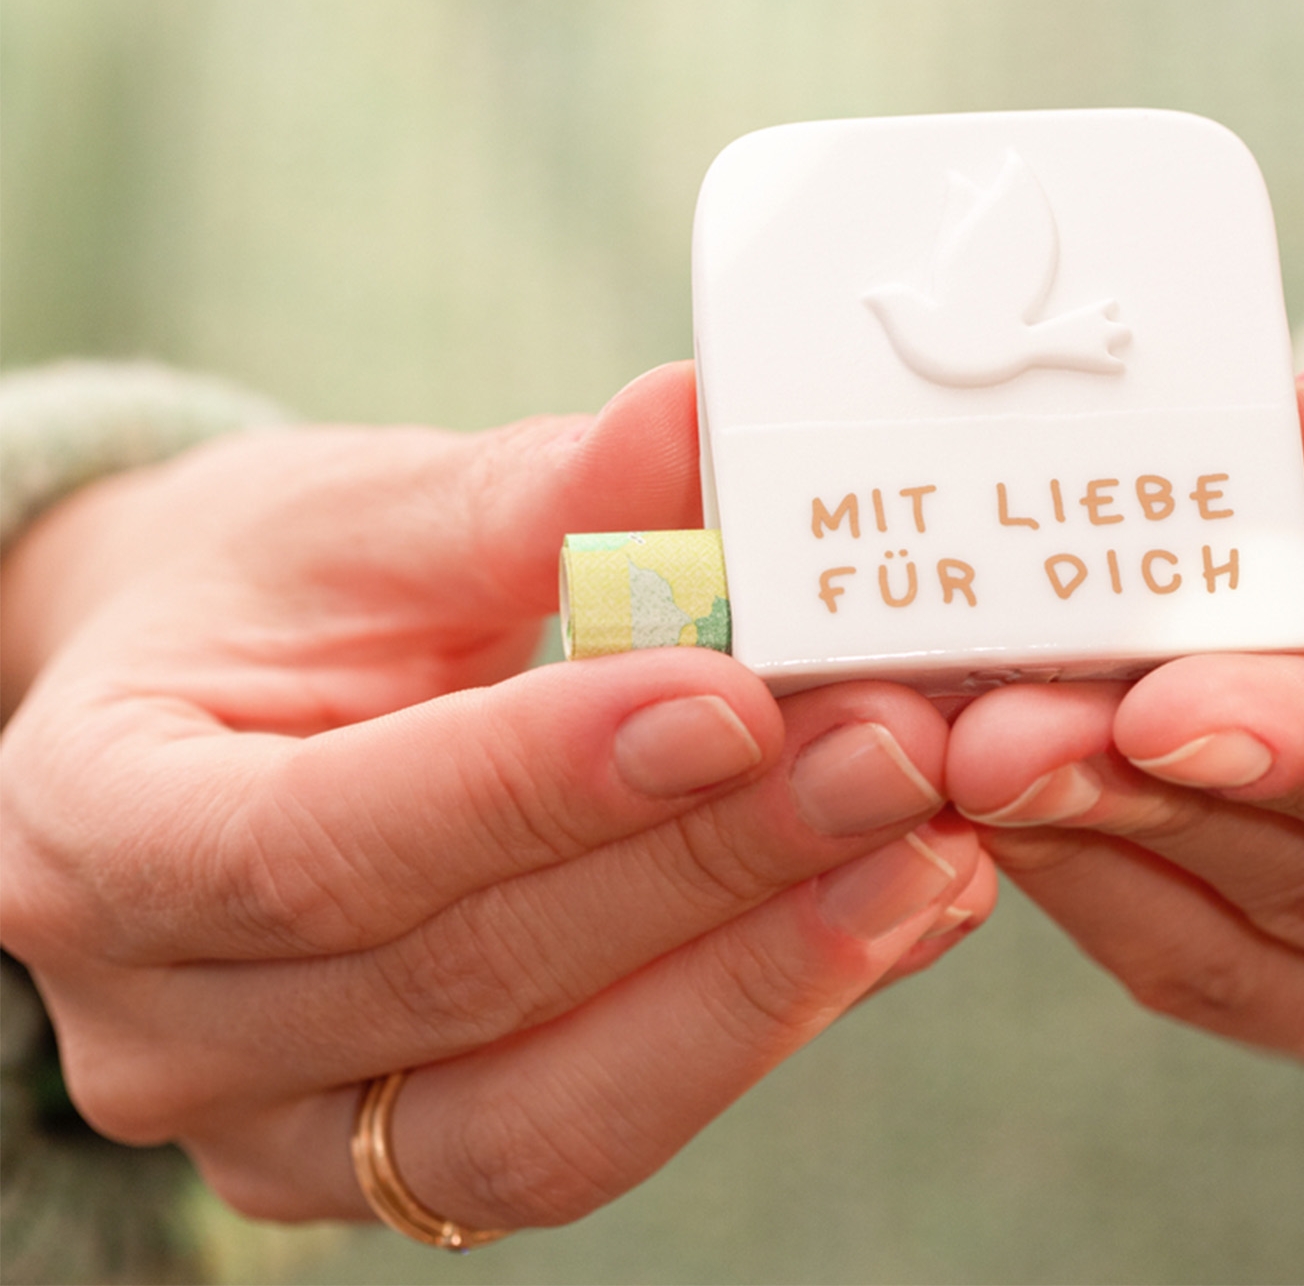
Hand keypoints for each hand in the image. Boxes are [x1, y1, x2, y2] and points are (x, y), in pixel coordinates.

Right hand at [0, 365, 993, 1226]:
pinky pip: (599, 1123)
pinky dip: (757, 1018)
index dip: (534, 781)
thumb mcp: (370, 516)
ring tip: (931, 853)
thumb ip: (535, 497)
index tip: (729, 697)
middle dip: (708, 863)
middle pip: (462, 976)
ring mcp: (282, 1129)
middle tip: (894, 749)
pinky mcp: (410, 1158)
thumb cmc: (276, 589)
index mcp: (96, 832)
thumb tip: (700, 420)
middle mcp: (166, 1023)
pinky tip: (894, 913)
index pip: (319, 844)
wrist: (220, 704)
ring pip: (549, 1109)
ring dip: (764, 977)